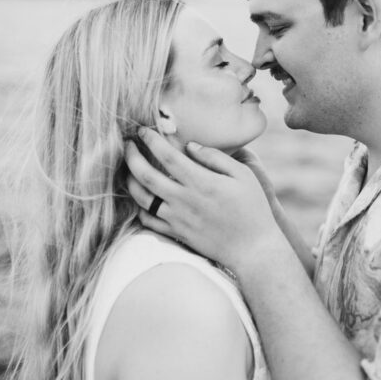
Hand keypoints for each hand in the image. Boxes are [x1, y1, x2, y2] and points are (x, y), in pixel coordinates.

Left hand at [124, 129, 283, 271]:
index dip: (151, 141)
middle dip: (131, 156)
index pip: (167, 156)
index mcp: (201, 182)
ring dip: (130, 180)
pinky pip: (148, 220)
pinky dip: (139, 207)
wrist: (252, 249)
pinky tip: (142, 197)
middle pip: (146, 175)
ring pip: (141, 198)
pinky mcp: (177, 234)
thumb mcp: (244, 176)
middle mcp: (184, 200)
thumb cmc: (253, 209)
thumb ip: (216, 158)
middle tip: (127, 144)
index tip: (143, 130)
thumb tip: (191, 146)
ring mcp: (177, 219)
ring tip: (129, 169)